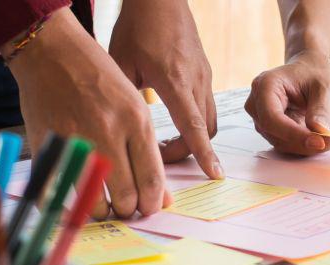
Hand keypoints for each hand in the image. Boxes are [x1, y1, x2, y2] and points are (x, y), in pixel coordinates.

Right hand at [2, 7, 170, 217]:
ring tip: (102, 205)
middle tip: (126, 208)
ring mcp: (76, 140)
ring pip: (94, 200)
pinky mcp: (47, 145)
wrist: (52, 51)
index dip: (153, 203)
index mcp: (136, 120)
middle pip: (126, 196)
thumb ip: (146, 149)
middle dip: (129, 210)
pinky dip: (65, 205)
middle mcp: (108, 132)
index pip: (152, 180)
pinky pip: (56, 192)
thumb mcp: (133, 104)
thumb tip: (159, 195)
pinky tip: (72, 201)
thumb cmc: (97, 76)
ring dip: (100, 210)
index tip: (150, 208)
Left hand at [109, 0, 221, 178]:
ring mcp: (204, 76)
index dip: (203, 153)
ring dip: (192, 137)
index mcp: (174, 80)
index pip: (193, 126)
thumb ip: (123, 97)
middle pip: (205, 130)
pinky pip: (206, 104)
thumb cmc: (138, 26)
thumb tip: (115, 128)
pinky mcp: (205, 72)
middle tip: (159, 157)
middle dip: (187, 151)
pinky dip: (194, 120)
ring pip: (209, 119)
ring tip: (164, 141)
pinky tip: (173, 118)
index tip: (214, 174)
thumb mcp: (120, 62)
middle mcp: (196, 81)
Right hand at [246, 51, 329, 154]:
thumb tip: (320, 132)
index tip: (321, 141)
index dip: (294, 134)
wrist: (308, 69)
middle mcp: (257, 105)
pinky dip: (310, 143)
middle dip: (309, 142)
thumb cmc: (314, 72)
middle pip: (278, 135)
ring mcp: (262, 119)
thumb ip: (321, 109)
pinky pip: (290, 144)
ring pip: (285, 144)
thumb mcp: (325, 86)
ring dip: (312, 144)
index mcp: (265, 86)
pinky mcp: (273, 130)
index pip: (272, 119)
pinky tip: (328, 131)